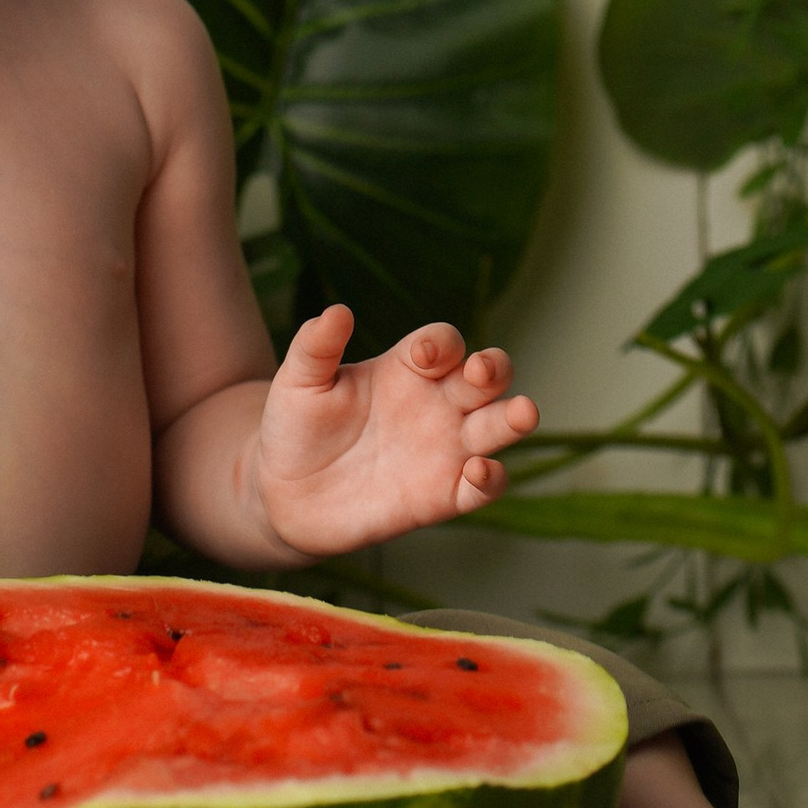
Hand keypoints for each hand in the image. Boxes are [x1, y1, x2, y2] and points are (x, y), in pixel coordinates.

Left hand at [252, 306, 537, 557]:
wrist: (283, 494)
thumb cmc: (295, 429)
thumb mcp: (299, 382)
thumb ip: (316, 346)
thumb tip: (336, 311)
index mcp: (408, 369)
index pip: (445, 343)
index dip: (442, 343)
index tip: (420, 356)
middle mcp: (437, 405)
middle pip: (489, 376)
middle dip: (495, 368)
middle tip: (480, 373)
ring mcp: (445, 450)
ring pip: (500, 425)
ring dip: (517, 416)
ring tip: (523, 413)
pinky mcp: (443, 496)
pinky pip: (484, 486)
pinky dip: (493, 479)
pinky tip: (477, 471)